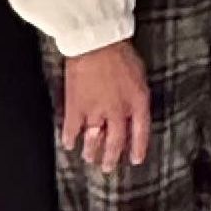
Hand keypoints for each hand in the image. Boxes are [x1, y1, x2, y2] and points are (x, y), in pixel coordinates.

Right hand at [58, 40, 152, 170]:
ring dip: (91, 152)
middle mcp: (118, 112)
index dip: (138, 148)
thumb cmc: (120, 52)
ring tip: (89, 159)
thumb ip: (137, 95)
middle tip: (108, 168)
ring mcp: (96, 112)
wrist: (97, 43)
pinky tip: (68, 144)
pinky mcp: (76, 107)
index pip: (141, 132)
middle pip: (115, 142)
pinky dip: (70, 138)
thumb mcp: (140, 74)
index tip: (135, 160)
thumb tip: (135, 107)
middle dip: (111, 157)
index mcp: (137, 102)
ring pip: (93, 140)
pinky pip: (72, 129)